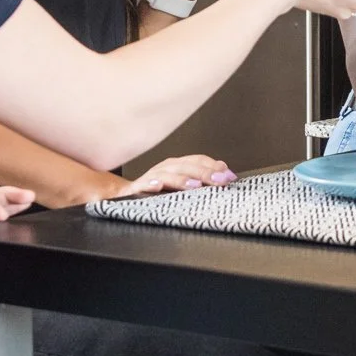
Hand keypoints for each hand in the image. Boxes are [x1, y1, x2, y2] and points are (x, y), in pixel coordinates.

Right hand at [112, 154, 236, 197]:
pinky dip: (151, 184)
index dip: (214, 166)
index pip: (199, 160)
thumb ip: (202, 176)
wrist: (126, 195)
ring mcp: (152, 176)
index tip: (229, 176)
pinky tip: (158, 187)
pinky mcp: (137, 188)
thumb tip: (225, 171)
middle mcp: (166, 167)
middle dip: (205, 172)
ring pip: (168, 174)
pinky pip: (144, 185)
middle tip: (219, 180)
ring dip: (182, 179)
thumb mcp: (182, 182)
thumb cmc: (158, 189)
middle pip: (187, 166)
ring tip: (195, 185)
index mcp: (178, 165)